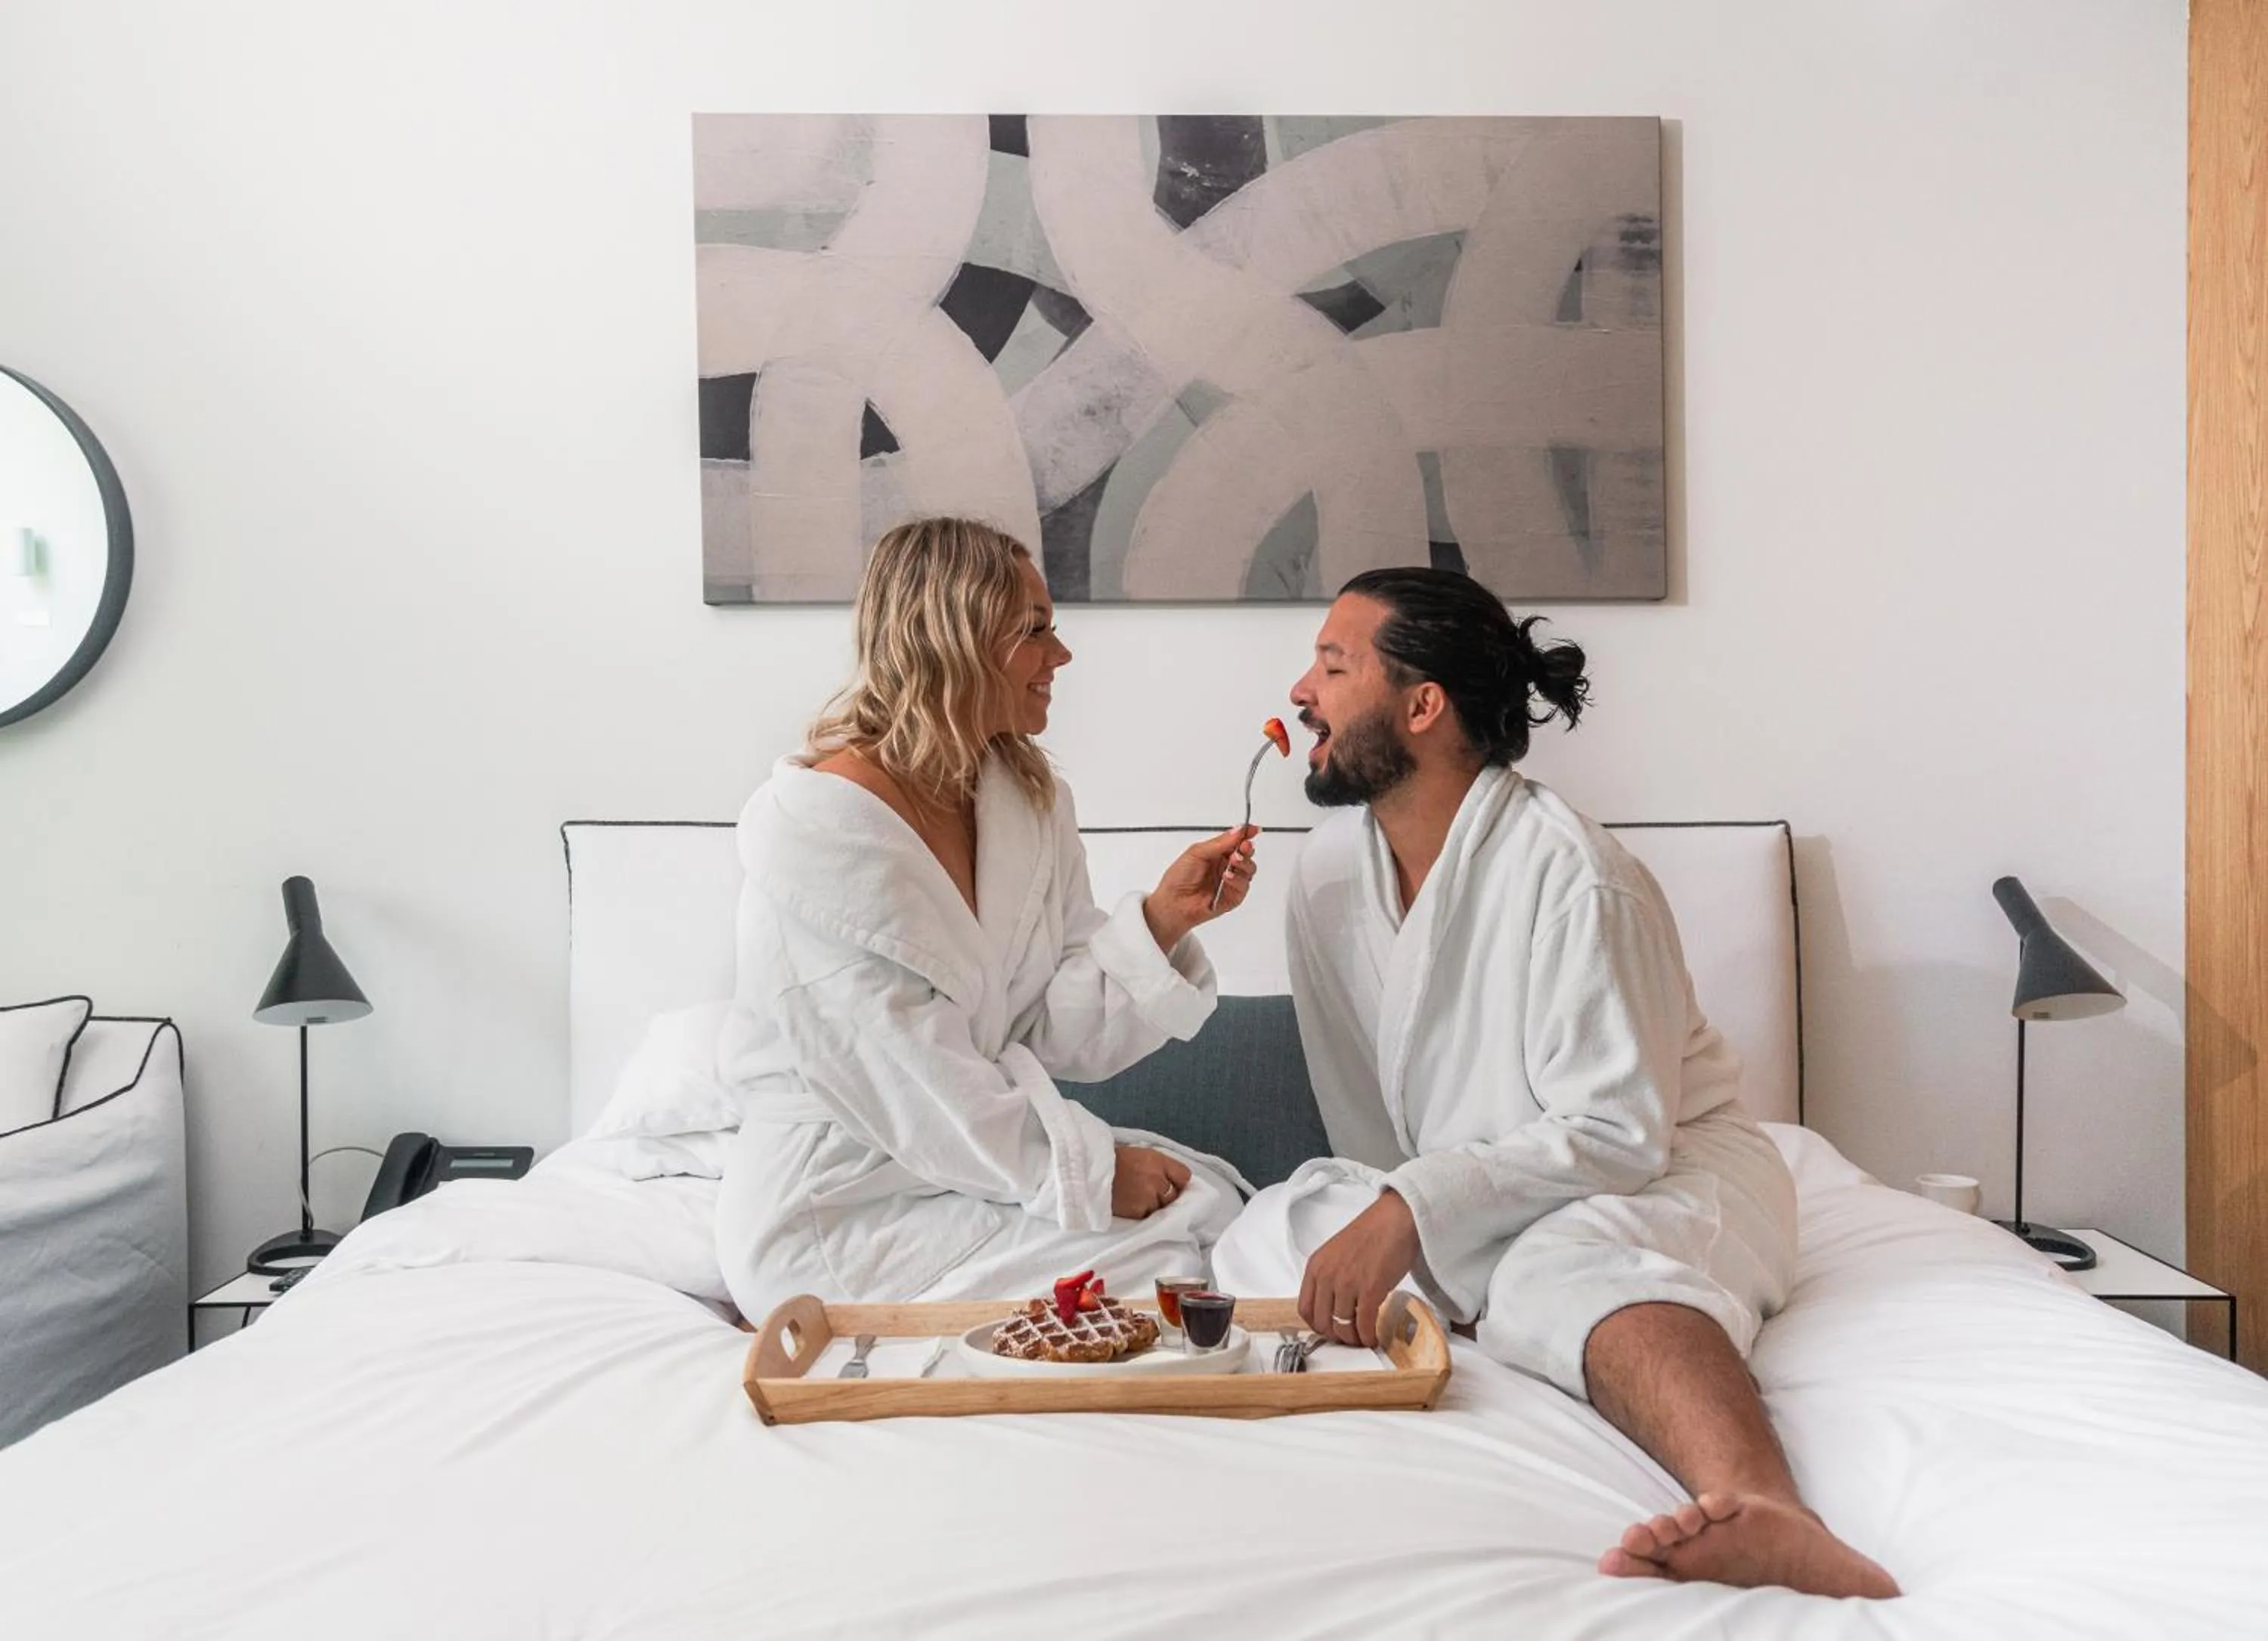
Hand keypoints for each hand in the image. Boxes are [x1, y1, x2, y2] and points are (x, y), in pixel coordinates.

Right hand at [1111, 1145, 1191, 1220]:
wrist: (1089, 1173)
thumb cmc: (1113, 1160)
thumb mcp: (1140, 1154)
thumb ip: (1158, 1165)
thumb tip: (1173, 1178)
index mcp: (1158, 1160)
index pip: (1184, 1175)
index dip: (1177, 1181)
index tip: (1171, 1183)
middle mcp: (1157, 1178)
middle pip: (1174, 1195)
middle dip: (1165, 1195)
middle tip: (1150, 1193)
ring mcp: (1149, 1196)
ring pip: (1162, 1207)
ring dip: (1153, 1205)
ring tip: (1138, 1199)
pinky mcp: (1138, 1211)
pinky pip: (1148, 1215)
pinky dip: (1142, 1213)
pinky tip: (1131, 1205)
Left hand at [1142, 825, 1258, 949]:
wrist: (1173, 902)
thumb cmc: (1179, 877)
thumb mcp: (1197, 853)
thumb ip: (1220, 843)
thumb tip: (1238, 830)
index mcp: (1217, 853)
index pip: (1236, 841)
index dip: (1246, 834)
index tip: (1253, 830)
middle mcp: (1225, 866)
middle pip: (1246, 854)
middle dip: (1247, 848)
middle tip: (1243, 846)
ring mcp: (1230, 882)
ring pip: (1249, 870)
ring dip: (1244, 863)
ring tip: (1233, 861)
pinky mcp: (1233, 897)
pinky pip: (1243, 886)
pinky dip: (1237, 880)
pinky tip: (1227, 877)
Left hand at [1299, 1189, 1420, 1348]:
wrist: (1397, 1218)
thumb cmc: (1373, 1233)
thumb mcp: (1337, 1253)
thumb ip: (1330, 1276)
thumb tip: (1334, 1305)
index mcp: (1316, 1266)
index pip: (1305, 1309)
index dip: (1317, 1325)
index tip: (1329, 1329)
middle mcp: (1327, 1276)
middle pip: (1322, 1322)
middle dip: (1336, 1336)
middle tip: (1349, 1337)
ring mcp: (1347, 1283)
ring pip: (1342, 1327)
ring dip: (1353, 1339)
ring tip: (1362, 1339)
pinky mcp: (1370, 1290)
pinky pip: (1364, 1325)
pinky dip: (1368, 1337)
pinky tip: (1373, 1337)